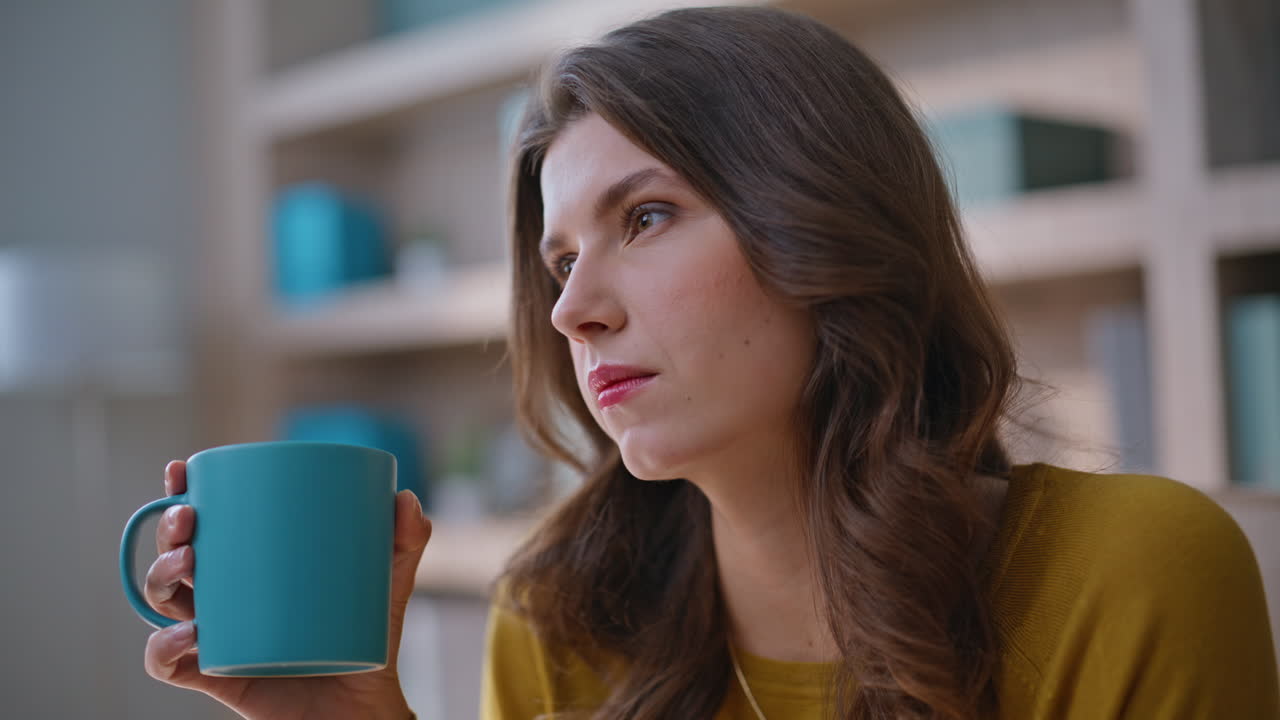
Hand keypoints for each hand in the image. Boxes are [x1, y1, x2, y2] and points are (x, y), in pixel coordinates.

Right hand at [142, 460, 429, 719]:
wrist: (364, 704)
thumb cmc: (366, 636)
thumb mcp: (388, 583)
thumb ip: (404, 541)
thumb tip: (406, 499)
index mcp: (253, 565)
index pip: (207, 523)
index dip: (181, 495)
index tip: (181, 471)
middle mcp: (226, 596)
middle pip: (175, 554)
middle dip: (169, 529)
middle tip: (191, 515)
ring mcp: (217, 635)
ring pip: (164, 600)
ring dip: (160, 575)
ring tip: (190, 561)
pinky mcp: (216, 676)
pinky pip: (168, 664)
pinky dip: (164, 647)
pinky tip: (189, 632)